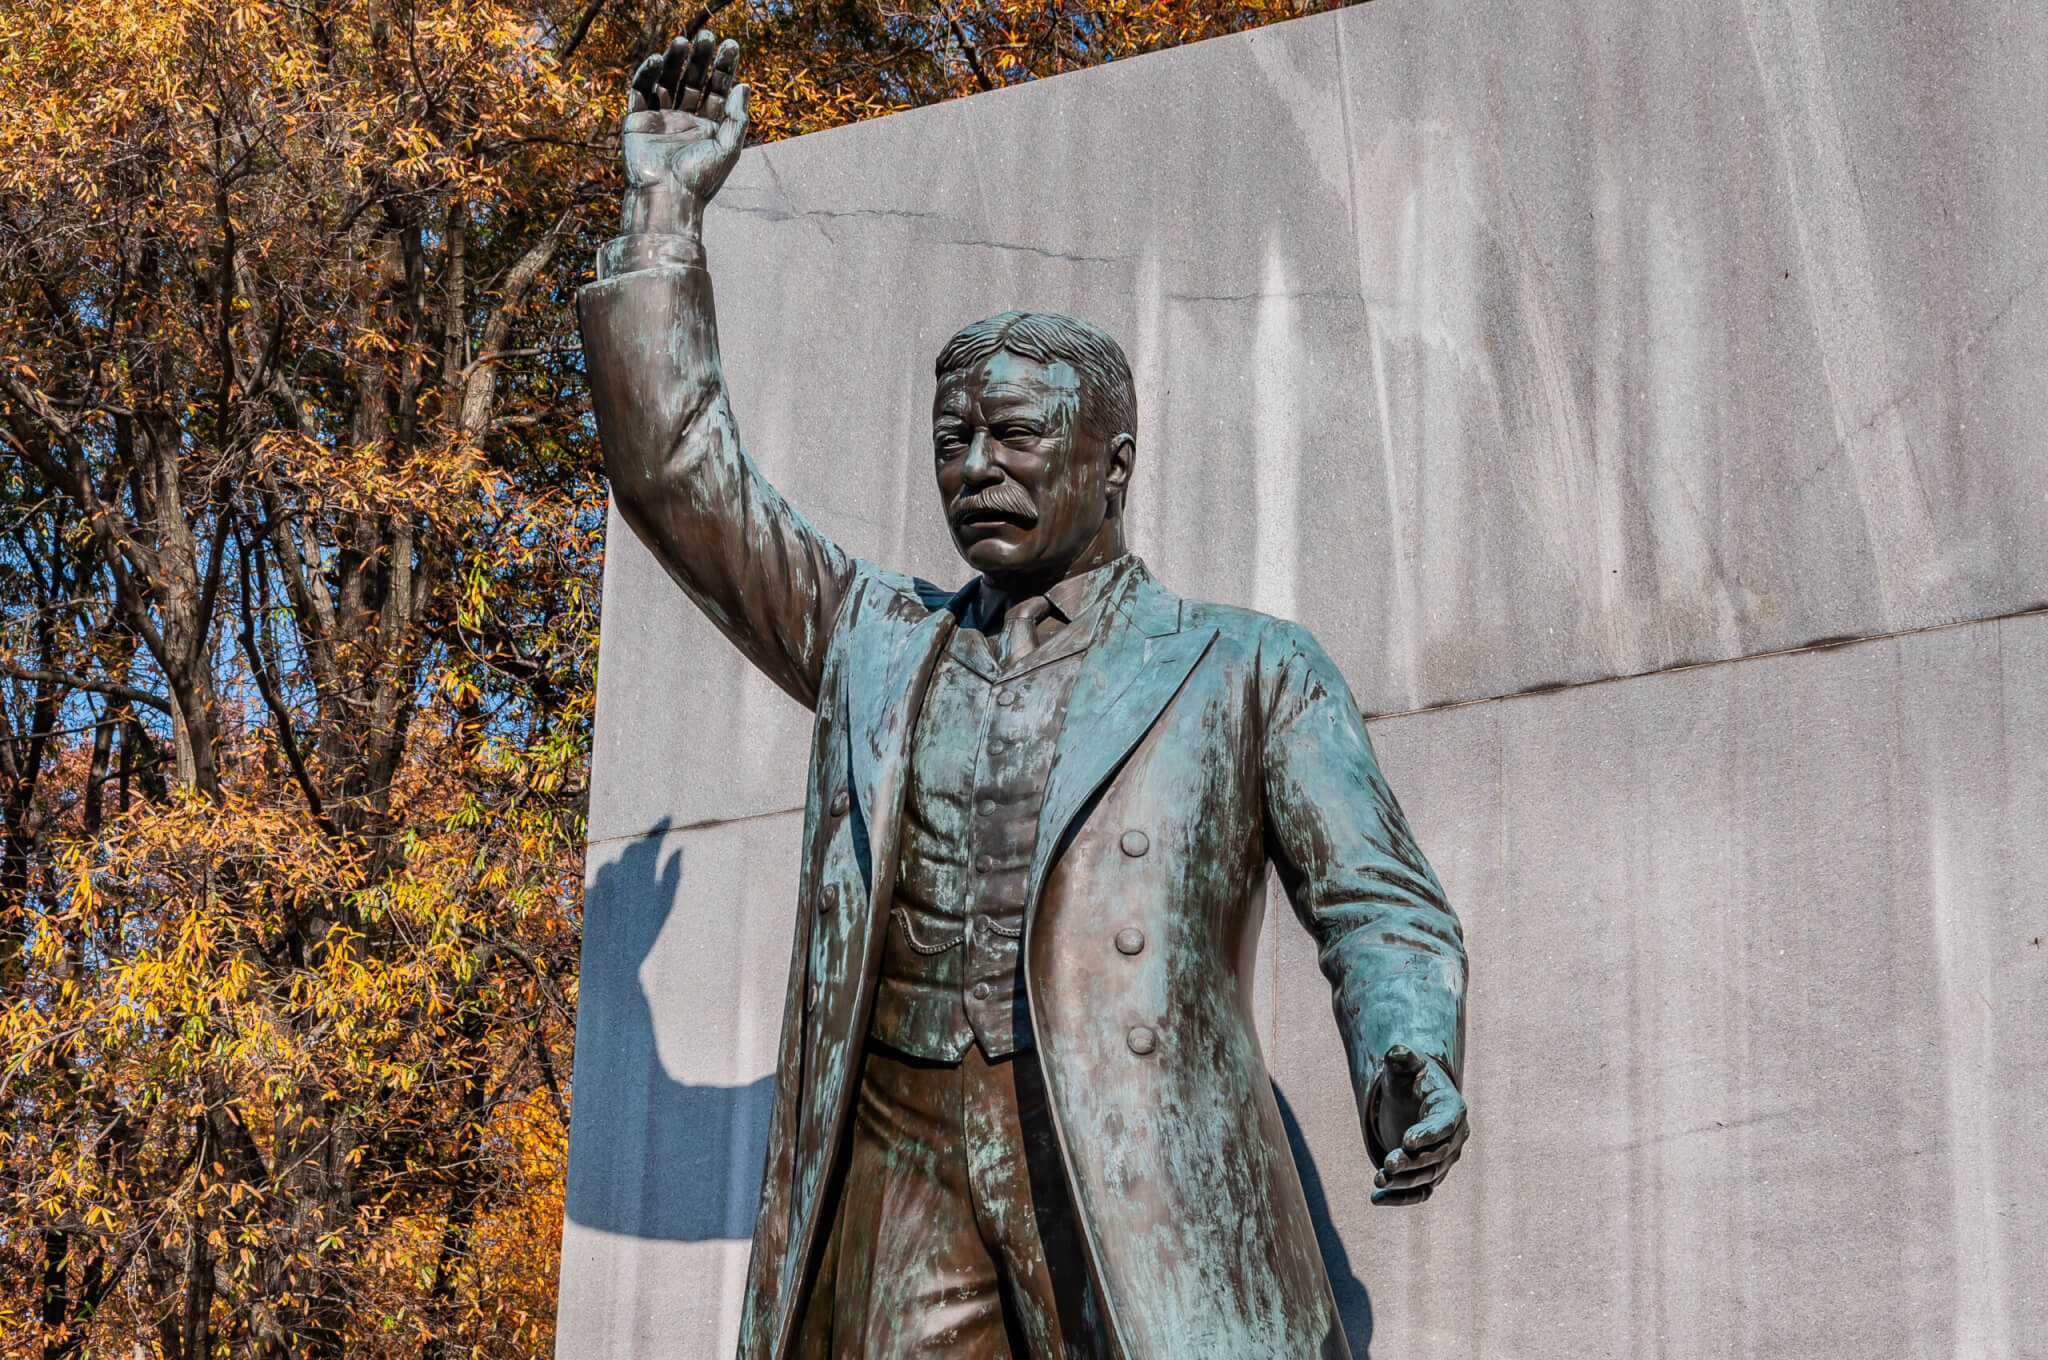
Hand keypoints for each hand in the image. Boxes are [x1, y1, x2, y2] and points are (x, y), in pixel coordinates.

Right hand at [618, 29, 750, 236]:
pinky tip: (656, 59)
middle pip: (693, 80)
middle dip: (700, 58)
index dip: (724, 67)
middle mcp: (685, 120)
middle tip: (706, 36)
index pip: (717, 89)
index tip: (730, 44)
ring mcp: (660, 120)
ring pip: (667, 80)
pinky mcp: (637, 122)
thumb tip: (745, 85)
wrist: (667, 199)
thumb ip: (738, 117)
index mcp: (708, 127)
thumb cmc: (700, 179)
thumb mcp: (728, 148)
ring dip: (673, 60)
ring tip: (682, 40)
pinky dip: (646, 74)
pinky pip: (640, 91)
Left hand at [1370, 1045, 1468, 1205]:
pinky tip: (1376, 1200)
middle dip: (1413, 1162)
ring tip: (1378, 1180)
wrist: (1414, 1099)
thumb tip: (1396, 1051)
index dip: (1429, 1134)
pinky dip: (1400, 1199)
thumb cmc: (1411, 1079)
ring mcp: (1444, 1159)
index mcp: (1452, 1108)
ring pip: (1428, 1176)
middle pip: (1438, 1155)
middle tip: (1387, 1163)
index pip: (1445, 1124)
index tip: (1406, 1141)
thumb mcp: (1405, 1067)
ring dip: (1404, 1182)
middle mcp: (1454, 1137)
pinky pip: (1420, 1192)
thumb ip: (1401, 1059)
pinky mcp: (1430, 1175)